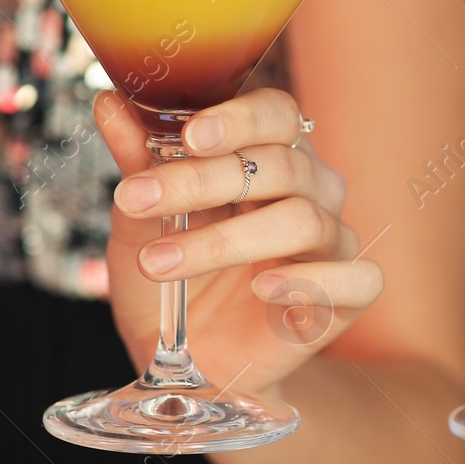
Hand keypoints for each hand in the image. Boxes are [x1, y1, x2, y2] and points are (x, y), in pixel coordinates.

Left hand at [93, 88, 381, 396]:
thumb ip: (137, 164)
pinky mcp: (347, 298)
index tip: (188, 137)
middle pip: (282, 166)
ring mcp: (333, 243)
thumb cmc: (171, 279)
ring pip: (303, 220)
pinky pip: (355, 277)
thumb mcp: (140, 222)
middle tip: (139, 200)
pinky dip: (308, 281)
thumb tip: (109, 103)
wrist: (186, 360)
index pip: (277, 114)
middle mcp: (312, 191)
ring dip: (226, 240)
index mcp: (272, 156)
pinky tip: (261, 287)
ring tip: (162, 263)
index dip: (239, 119)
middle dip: (204, 181)